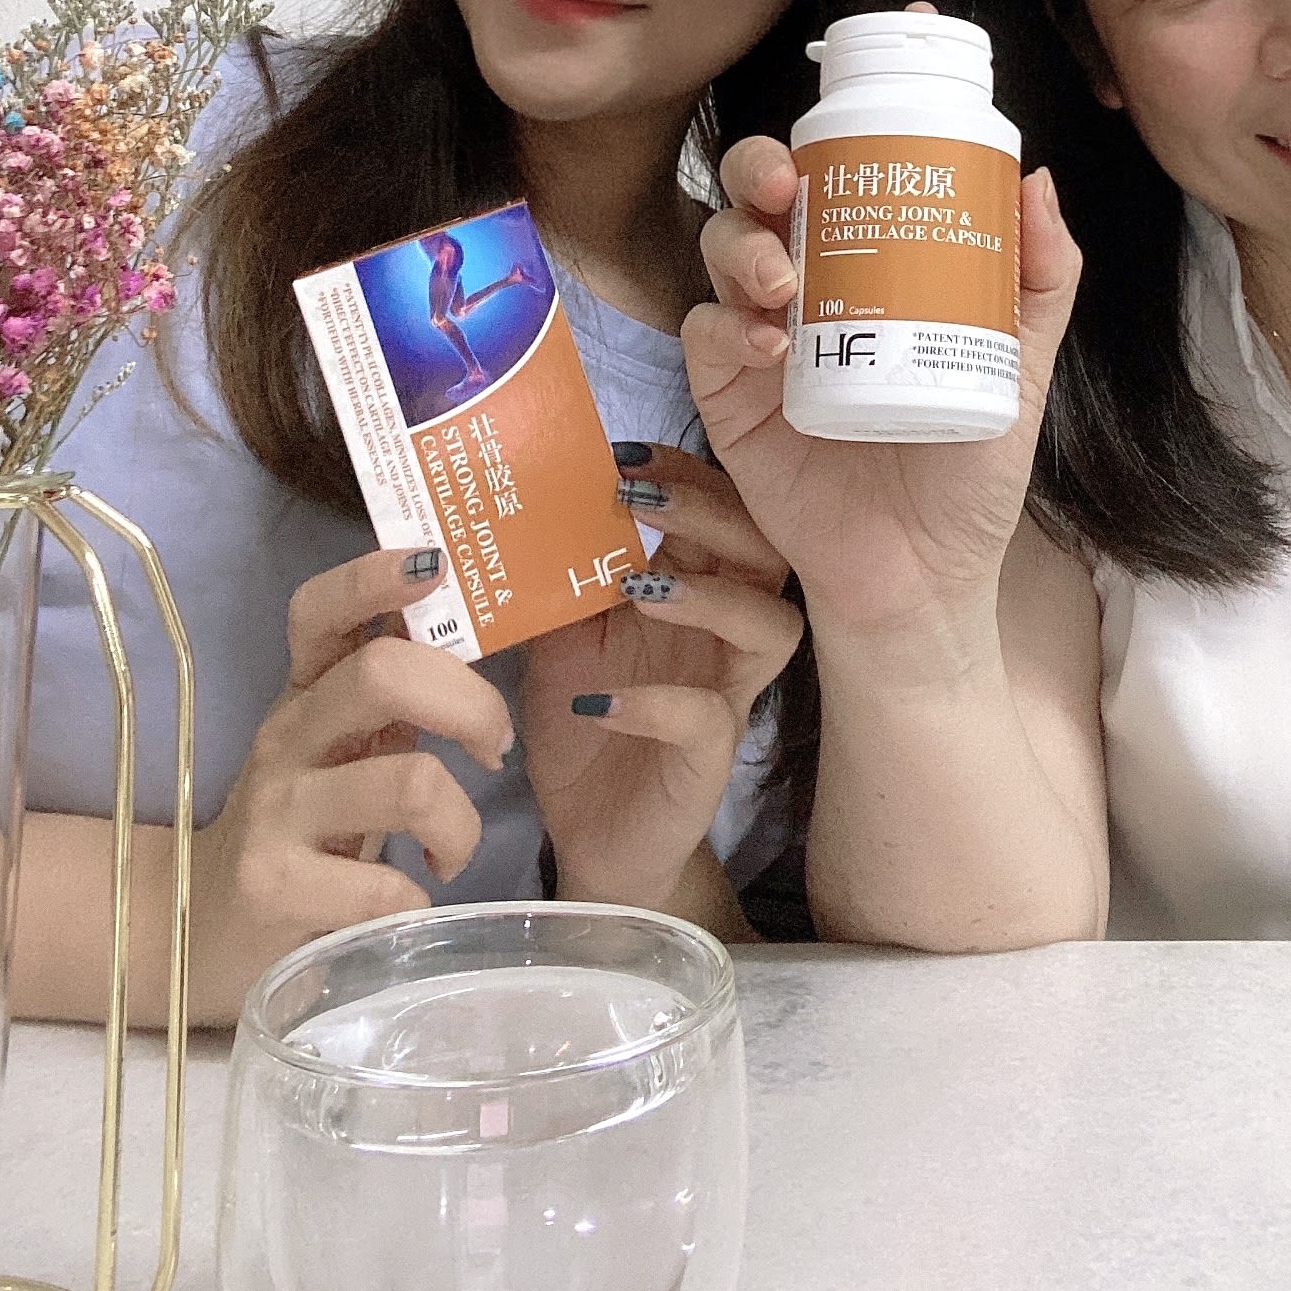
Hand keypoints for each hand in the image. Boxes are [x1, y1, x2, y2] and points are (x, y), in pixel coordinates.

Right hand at [187, 547, 514, 1024]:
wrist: (201, 930)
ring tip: (452, 850)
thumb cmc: (305, 827)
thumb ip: (395, 693)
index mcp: (307, 692)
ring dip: (461, 824)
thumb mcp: (342, 746)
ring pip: (407, 784)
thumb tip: (475, 622)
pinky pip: (382, 885)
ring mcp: (277, 811)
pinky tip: (410, 902)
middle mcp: (288, 737)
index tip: (436, 566)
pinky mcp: (274, 886)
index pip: (320, 611)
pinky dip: (417, 896)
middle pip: (382, 674)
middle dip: (469, 703)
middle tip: (493, 750)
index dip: (373, 578)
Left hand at [518, 448, 803, 911]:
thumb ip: (558, 575)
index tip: (627, 454)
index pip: (723, 513)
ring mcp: (724, 697)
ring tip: (638, 590)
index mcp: (692, 593)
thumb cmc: (584, 721)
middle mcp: (721, 637)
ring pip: (771, 627)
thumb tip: (519, 499)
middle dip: (712, 513)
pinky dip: (658, 702)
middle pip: (765, 553)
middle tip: (638, 496)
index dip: (691, 475)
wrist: (587, 837)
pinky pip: (708, 720)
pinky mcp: (710, 762)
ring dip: (710, 598)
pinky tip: (601, 700)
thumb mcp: (560, 635)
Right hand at [682, 138, 1081, 647]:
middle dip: (757, 170)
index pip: (831, 175)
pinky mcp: (727, 397)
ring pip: (719, 250)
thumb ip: (1040, 282)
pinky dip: (727, 324)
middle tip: (787, 186)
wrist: (926, 576)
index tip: (848, 132)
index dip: (823, 139)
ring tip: (784, 281)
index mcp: (871, 267)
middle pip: (754, 195)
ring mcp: (760, 340)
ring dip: (743, 248)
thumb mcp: (1019, 369)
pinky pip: (702, 335)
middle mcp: (805, 288)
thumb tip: (1039, 182)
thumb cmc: (968, 473)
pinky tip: (770, 342)